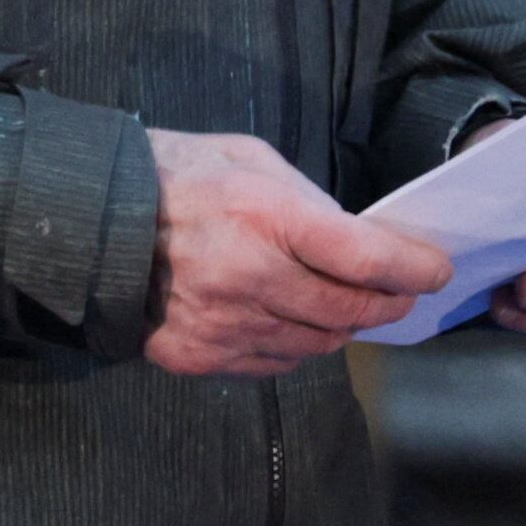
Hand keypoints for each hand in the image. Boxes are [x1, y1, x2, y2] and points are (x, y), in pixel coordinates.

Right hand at [146, 129, 452, 378]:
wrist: (89, 221)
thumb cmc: (179, 177)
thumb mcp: (253, 160)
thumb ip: (311, 203)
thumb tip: (360, 240)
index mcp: (265, 218)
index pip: (364, 259)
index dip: (412, 270)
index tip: (436, 272)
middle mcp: (248, 279)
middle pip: (348, 313)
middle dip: (387, 306)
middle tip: (401, 295)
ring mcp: (221, 325)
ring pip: (315, 346)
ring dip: (341, 329)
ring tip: (346, 308)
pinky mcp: (196, 356)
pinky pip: (271, 365)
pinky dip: (293, 347)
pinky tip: (290, 322)